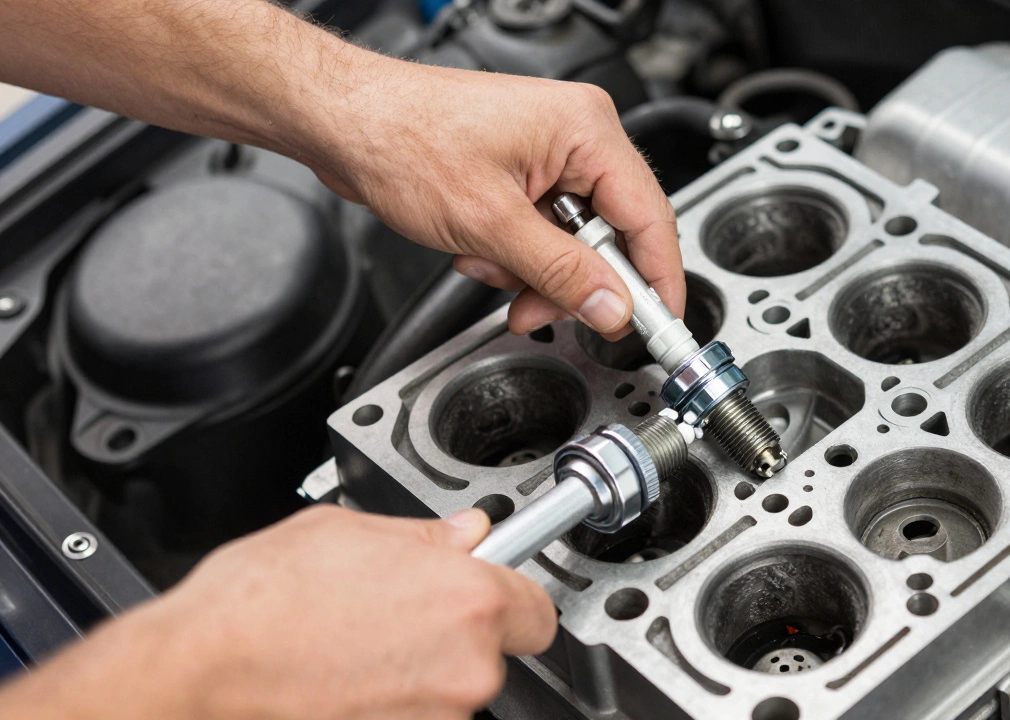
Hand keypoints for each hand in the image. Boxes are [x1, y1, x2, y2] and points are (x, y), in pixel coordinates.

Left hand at [0, 0, 681, 338]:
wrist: (343, 123)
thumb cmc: (402, 139)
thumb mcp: (491, 224)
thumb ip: (563, 273)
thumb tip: (613, 307)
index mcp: (586, 130)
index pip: (650, 217)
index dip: (657, 280)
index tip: (660, 326)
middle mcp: (577, 135)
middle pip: (613, 234)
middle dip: (573, 281)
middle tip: (540, 308)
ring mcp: (550, 154)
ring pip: (575, 241)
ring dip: (535, 272)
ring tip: (488, 266)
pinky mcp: (523, 171)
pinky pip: (545, 231)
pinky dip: (516, 255)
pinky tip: (479, 250)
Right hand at [0, 506, 556, 719]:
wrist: (199, 671)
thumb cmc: (260, 602)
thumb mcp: (348, 531)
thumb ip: (427, 536)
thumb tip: (466, 533)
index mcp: (469, 599)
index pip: (536, 608)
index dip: (508, 598)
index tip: (487, 591)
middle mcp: (466, 667)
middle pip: (493, 653)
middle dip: (455, 634)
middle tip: (400, 614)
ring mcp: (437, 717)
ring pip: (452, 691)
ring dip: (421, 673)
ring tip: (360, 647)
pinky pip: (416, 716)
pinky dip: (393, 704)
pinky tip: (348, 679)